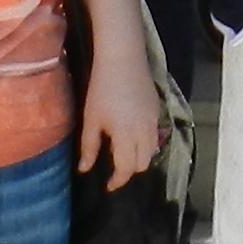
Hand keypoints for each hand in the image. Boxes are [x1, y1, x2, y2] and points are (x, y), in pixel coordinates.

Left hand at [76, 39, 163, 190]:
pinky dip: (146, 143)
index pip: (126, 168)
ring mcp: (154, 120)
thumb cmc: (102, 88)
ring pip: (152, 151)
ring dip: (140, 157)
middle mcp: (145, 132)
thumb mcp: (91, 118)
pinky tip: (132, 135)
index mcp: (126, 135)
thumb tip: (84, 169)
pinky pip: (156, 135)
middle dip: (130, 170)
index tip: (108, 185)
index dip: (118, 181)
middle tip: (115, 167)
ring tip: (124, 152)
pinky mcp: (158, 110)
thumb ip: (89, 146)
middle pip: (143, 163)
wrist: (123, 58)